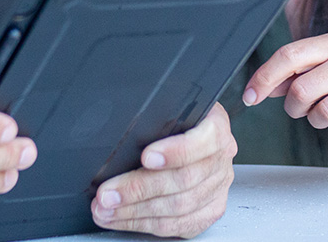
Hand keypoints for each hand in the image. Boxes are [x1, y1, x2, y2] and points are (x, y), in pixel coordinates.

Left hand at [91, 103, 236, 238]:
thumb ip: (156, 113)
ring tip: (107, 209)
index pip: (201, 142)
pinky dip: (146, 223)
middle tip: (108, 193)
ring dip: (135, 212)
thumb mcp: (171, 103)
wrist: (198, 128)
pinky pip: (179, 225)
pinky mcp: (210, 210)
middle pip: (182, 181)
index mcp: (215, 126)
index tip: (146, 157)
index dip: (174, 152)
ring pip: (178, 208)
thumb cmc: (180, 115)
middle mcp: (220, 159)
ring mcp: (217, 187)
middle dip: (138, 189)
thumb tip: (117, 123)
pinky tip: (123, 218)